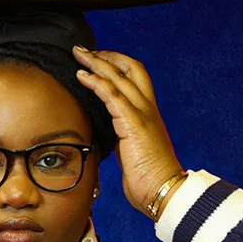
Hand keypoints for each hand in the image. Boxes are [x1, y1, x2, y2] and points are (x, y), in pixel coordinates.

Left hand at [73, 46, 183, 217]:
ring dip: (97, 64)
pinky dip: (96, 82)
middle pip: (129, 69)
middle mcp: (147, 108)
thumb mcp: (129, 153)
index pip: (134, 79)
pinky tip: (82, 75)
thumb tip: (105, 136)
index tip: (96, 61)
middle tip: (84, 50)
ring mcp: (142, 114)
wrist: (163, 191)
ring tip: (79, 55)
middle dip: (106, 57)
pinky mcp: (133, 124)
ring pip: (120, 78)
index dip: (116, 66)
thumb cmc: (147, 179)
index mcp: (146, 115)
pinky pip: (112, 95)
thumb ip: (120, 139)